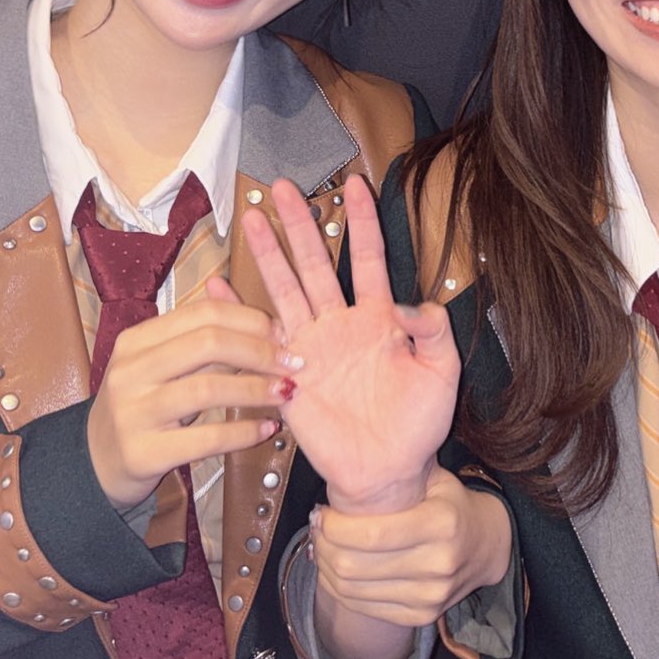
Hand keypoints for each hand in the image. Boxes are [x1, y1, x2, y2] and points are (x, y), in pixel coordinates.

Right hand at [85, 295, 286, 509]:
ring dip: (257, 390)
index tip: (284, 333)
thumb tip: (228, 286)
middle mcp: (130, 371)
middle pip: (207, 344)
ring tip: (286, 393)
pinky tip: (266, 428)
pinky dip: (243, 433)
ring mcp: (133, 413)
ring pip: (207, 389)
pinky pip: (204, 439)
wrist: (96, 463)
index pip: (202, 314)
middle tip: (293, 363)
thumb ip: (196, 332)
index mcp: (137, 340)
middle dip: (260, 351)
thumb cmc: (141, 406)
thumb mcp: (160, 364)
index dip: (251, 320)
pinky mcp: (142, 453)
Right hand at [243, 177, 459, 515]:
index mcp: (379, 319)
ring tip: (252, 219)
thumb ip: (433, 333)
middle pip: (317, 264)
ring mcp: (312, 347)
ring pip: (286, 289)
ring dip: (268, 255)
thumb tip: (407, 304)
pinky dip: (237, 312)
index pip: (369, 259)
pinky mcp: (288, 376)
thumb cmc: (418, 424)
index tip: (354, 186)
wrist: (388, 471)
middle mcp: (341, 325)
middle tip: (285, 187)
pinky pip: (259, 339)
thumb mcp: (441, 374)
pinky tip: (217, 286)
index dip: (363, 223)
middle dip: (301, 225)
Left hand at [310, 463, 513, 627]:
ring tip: (322, 546)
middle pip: (354, 565)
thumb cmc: (451, 504)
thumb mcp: (435, 478)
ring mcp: (431, 596)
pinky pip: (363, 607)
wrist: (486, 547)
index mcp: (442, 523)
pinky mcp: (421, 615)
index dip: (334, 526)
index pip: (371, 534)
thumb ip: (399, 470)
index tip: (321, 512)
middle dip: (323, 545)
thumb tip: (349, 458)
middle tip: (317, 528)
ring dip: (325, 567)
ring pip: (352, 589)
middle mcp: (439, 564)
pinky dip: (339, 589)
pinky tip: (335, 568)